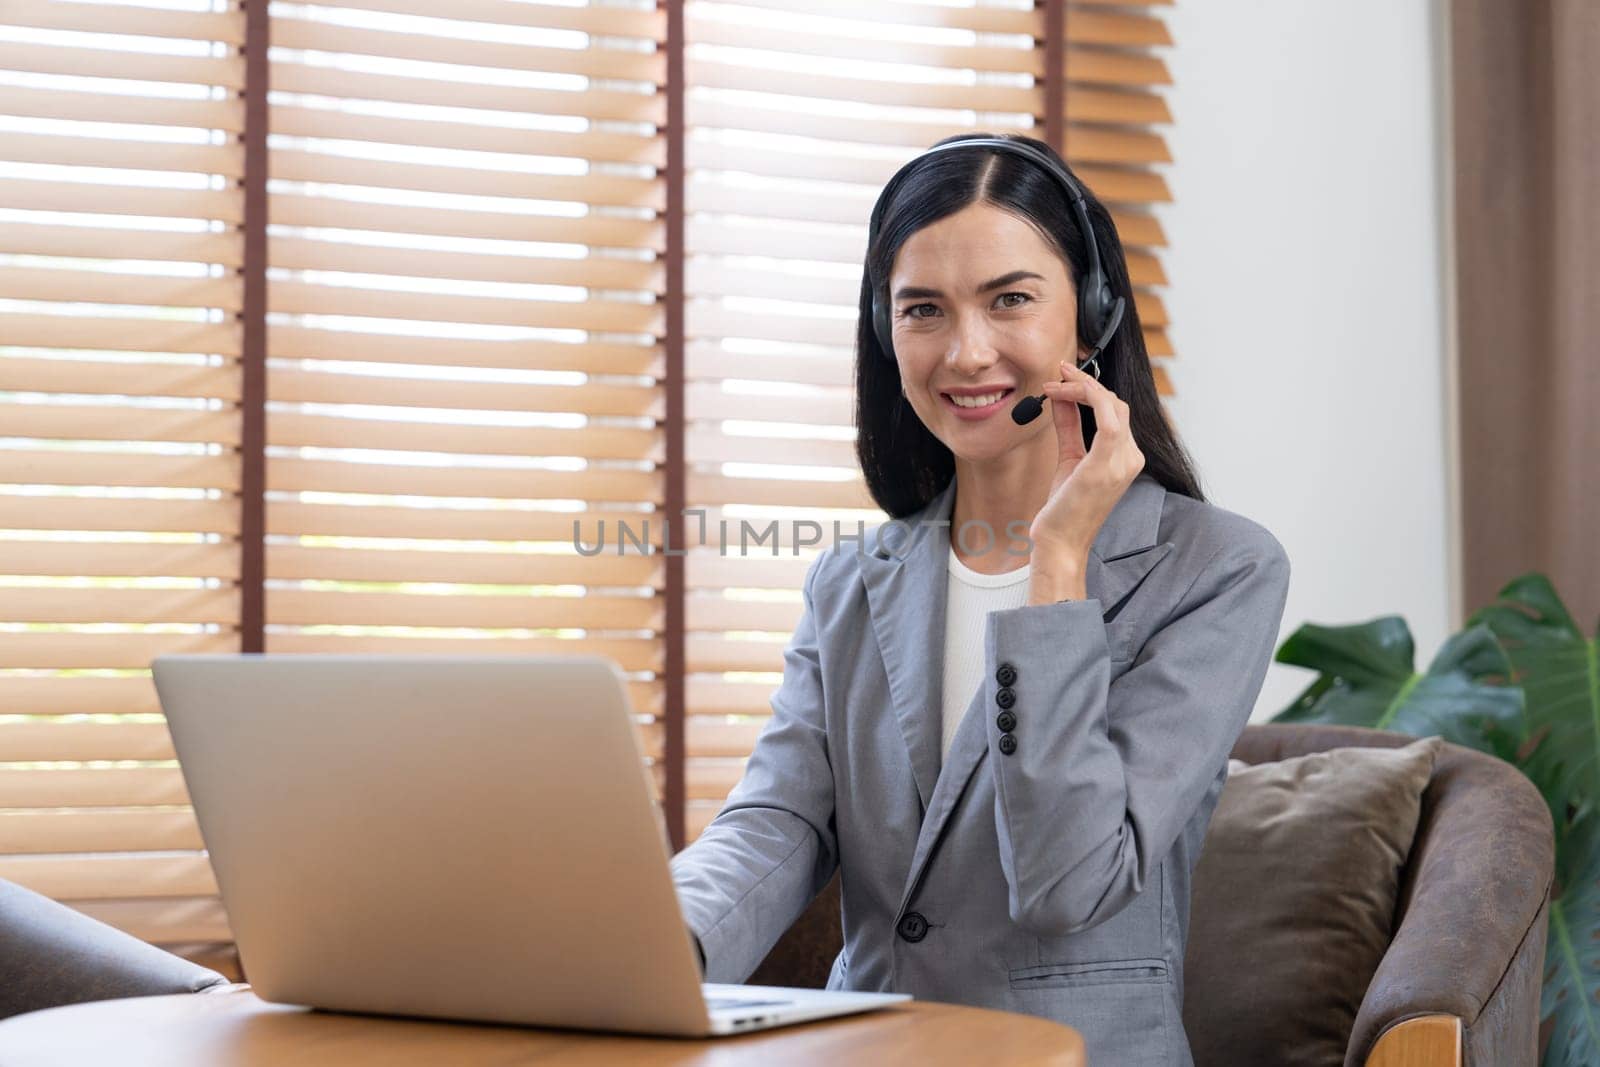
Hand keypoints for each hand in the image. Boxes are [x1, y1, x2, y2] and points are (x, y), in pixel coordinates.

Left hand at [1029, 357, 1145, 565]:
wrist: (1059, 542)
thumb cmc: (1064, 508)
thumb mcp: (1068, 458)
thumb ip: (1069, 427)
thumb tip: (1062, 398)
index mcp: (1125, 458)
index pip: (1115, 411)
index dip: (1091, 389)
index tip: (1064, 377)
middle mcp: (1130, 459)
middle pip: (1116, 404)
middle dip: (1086, 383)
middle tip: (1058, 373)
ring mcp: (1122, 463)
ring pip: (1112, 406)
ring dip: (1082, 387)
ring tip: (1055, 383)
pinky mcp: (1105, 466)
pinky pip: (1108, 420)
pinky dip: (1089, 398)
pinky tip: (1067, 390)